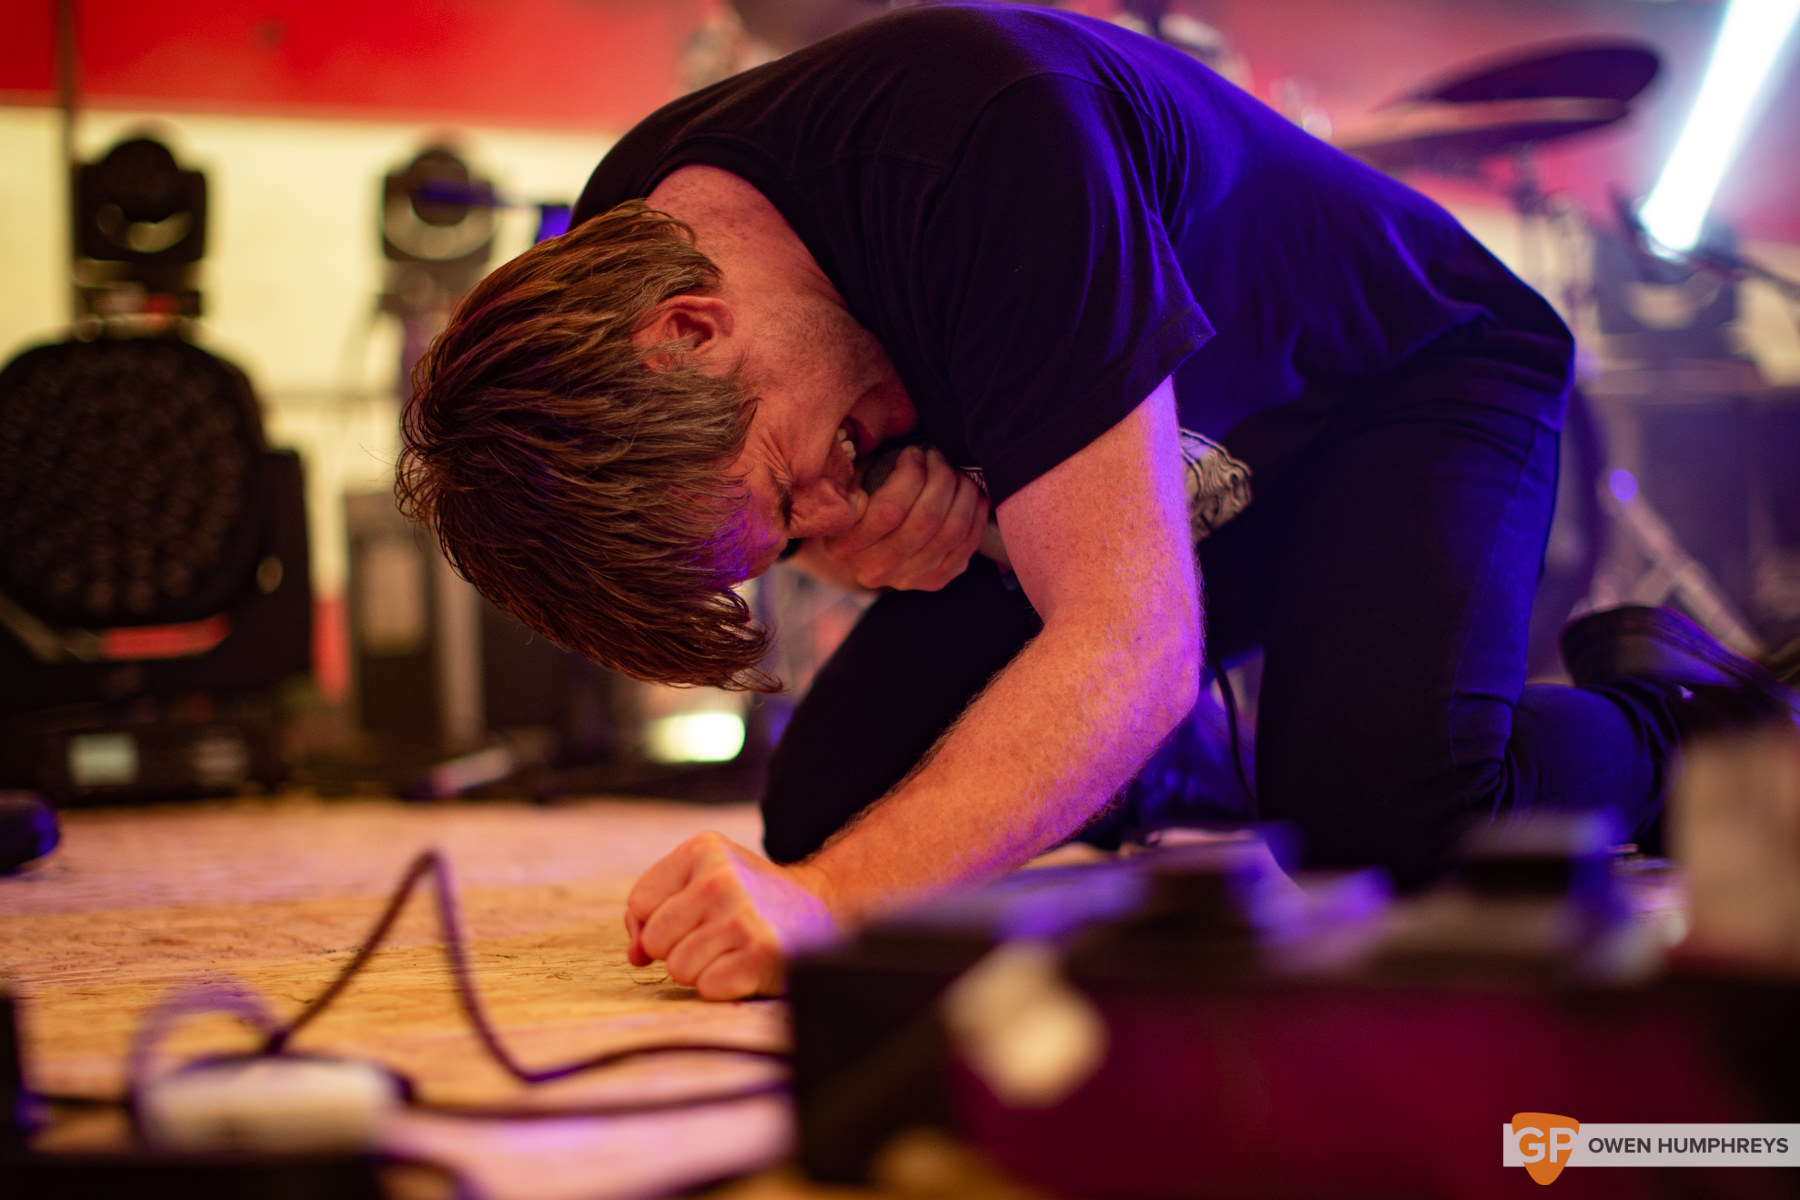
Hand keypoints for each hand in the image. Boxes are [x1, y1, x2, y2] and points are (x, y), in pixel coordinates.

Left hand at [624, 832, 837, 999]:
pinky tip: (747, 965)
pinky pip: (707, 988)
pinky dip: (725, 985)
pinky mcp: (761, 953)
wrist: (821, 909)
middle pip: (655, 940)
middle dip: (680, 947)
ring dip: (703, 968)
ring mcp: (742, 915)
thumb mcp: (702, 879)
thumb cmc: (747, 900)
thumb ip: (653, 909)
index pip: (640, 903)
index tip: (693, 917)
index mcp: (703, 849)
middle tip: (718, 935)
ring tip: (734, 949)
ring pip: (678, 968)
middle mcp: (721, 877)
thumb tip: (636, 954)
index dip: (659, 921)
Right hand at [821, 445, 988, 589]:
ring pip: (951, 532)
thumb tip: (906, 457)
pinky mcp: (934, 582)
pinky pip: (966, 547)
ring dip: (962, 494)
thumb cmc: (857, 503)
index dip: (911, 474)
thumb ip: (860, 476)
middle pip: (926, 520)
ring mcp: (907, 580)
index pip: (890, 509)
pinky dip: (976, 516)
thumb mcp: (845, 488)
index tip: (914, 453)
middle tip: (939, 458)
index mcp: (845, 545)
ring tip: (957, 473)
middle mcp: (874, 569)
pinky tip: (973, 495)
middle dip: (941, 478)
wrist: (863, 547)